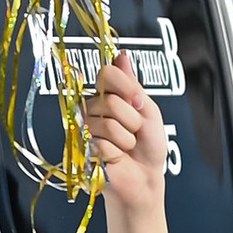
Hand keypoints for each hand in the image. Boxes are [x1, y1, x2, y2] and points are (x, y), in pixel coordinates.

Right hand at [92, 51, 168, 212]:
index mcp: (109, 95)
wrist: (146, 176)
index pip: (106, 74)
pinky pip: (102, 143)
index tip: (138, 102)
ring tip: (127, 145)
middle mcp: (94, 109)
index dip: (124, 87)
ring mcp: (86, 129)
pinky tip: (117, 157)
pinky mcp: (83, 149)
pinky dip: (117, 152)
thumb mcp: (148, 109)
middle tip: (135, 130)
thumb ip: (132, 84)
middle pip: (108, 100)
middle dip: (131, 119)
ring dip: (126, 138)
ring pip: (107, 124)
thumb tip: (121, 55)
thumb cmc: (149, 145)